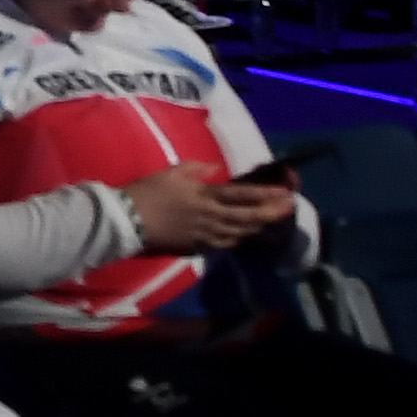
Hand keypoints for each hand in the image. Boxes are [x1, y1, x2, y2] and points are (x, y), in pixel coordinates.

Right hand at [119, 167, 298, 254]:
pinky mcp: (197, 247)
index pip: (242, 195)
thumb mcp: (170, 173)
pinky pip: (225, 244)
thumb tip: (215, 169)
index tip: (286, 192)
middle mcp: (211, 217)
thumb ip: (195, 169)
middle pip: (248, 217)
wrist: (126, 222)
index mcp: (205, 196)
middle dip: (272, 213)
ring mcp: (206, 235)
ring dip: (260, 228)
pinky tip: (247, 237)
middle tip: (290, 207)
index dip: (266, 194)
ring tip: (275, 223)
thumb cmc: (146, 193)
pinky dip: (240, 240)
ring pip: (241, 233)